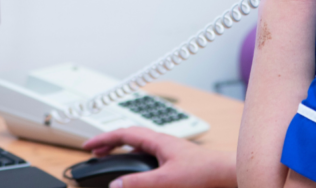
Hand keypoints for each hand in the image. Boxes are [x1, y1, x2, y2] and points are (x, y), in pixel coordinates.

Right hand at [82, 127, 235, 187]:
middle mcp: (163, 142)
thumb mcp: (166, 180)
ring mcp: (170, 151)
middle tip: (95, 152)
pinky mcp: (176, 161)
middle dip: (110, 143)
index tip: (87, 145)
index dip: (103, 138)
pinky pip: (149, 156)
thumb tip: (116, 185)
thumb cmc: (204, 172)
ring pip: (140, 146)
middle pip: (129, 137)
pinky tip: (137, 172)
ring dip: (123, 152)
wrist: (227, 174)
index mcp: (157, 140)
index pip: (123, 133)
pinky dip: (136, 160)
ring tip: (112, 160)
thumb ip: (139, 183)